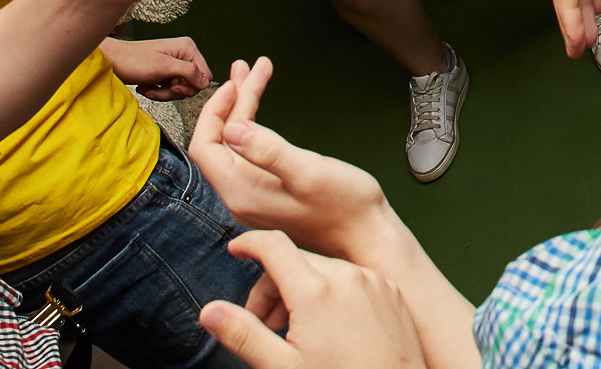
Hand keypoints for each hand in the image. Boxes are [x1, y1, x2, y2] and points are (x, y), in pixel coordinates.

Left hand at [102, 34, 214, 99]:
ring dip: (163, 92)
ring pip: (180, 89)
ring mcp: (174, 65)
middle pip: (192, 84)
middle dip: (174, 91)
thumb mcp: (164, 67)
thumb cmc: (133, 60)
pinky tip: (147, 86)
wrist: (113, 62)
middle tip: (160, 86)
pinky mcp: (165, 73)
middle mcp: (183, 55)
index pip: (204, 75)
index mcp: (187, 48)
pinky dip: (158, 91)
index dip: (190, 85)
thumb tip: (204, 81)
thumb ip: (188, 72)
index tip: (174, 86)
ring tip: (150, 86)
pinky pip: (169, 90)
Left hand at [190, 58, 399, 260]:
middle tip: (250, 66)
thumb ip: (267, 150)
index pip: (204, 146)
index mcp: (241, 192)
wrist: (368, 237)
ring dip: (244, 109)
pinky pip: (250, 155)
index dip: (215, 111)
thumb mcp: (308, 171)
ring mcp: (253, 199)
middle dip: (233, 100)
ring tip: (256, 74)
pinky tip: (265, 113)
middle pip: (220, 142)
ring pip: (235, 146)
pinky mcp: (269, 196)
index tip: (235, 82)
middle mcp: (239, 198)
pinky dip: (256, 127)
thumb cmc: (345, 205)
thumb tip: (231, 128)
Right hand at [199, 232, 423, 368]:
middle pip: (296, 262)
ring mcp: (373, 281)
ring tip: (298, 333)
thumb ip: (243, 335)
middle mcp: (347, 276)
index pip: (273, 246)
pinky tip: (331, 330)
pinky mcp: (391, 292)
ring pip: (325, 270)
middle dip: (273, 287)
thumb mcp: (282, 367)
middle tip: (265, 326)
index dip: (249, 244)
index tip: (235, 250)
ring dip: (303, 291)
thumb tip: (209, 311)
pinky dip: (334, 294)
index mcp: (315, 290)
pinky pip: (354, 279)